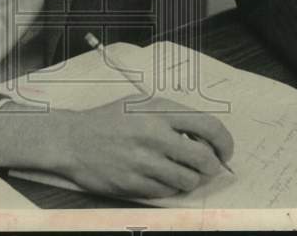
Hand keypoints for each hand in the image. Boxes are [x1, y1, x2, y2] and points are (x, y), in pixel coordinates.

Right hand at [57, 96, 233, 197]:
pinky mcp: (134, 184)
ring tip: (184, 172)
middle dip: (213, 166)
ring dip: (192, 179)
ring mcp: (143, 162)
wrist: (72, 140)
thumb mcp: (140, 103)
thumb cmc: (108, 120)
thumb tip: (204, 134)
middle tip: (209, 166)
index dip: (224, 142)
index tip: (224, 151)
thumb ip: (171, 115)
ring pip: (188, 180)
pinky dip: (171, 188)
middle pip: (204, 159)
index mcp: (158, 111)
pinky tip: (162, 178)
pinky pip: (168, 192)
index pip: (209, 126)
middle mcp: (154, 135)